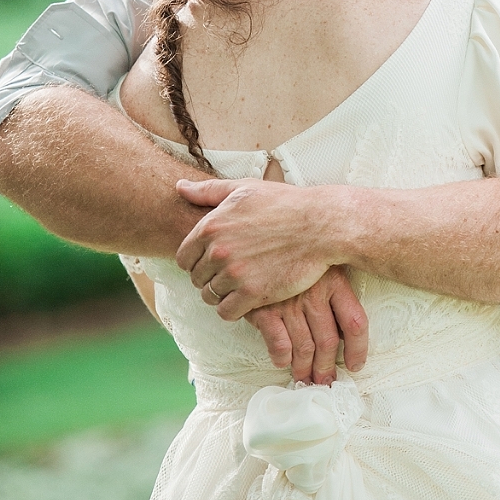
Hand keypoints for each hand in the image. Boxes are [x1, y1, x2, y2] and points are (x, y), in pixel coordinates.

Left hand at [174, 177, 339, 318]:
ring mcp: (235, 273)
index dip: (197, 261)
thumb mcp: (244, 188)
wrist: (321, 225)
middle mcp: (218, 251)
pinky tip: (248, 298)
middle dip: (210, 278)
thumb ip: (207, 191)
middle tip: (231, 274)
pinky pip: (227, 312)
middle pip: (196, 279)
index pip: (183, 258)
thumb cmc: (284, 203)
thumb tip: (179, 187)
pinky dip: (235, 309)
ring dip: (223, 294)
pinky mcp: (253, 293)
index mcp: (210, 225)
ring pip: (210, 296)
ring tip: (240, 285)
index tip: (214, 261)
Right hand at [245, 266, 368, 384]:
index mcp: (335, 280)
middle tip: (326, 381)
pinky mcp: (264, 308)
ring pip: (304, 347)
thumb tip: (346, 333)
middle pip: (329, 342)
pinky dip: (282, 357)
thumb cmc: (294, 254)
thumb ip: (335, 292)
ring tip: (304, 377)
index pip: (355, 322)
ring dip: (304, 368)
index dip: (358, 350)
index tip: (355, 365)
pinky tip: (282, 359)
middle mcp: (314, 292)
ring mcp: (289, 301)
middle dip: (327, 367)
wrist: (255, 238)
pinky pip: (279, 344)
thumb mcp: (321, 263)